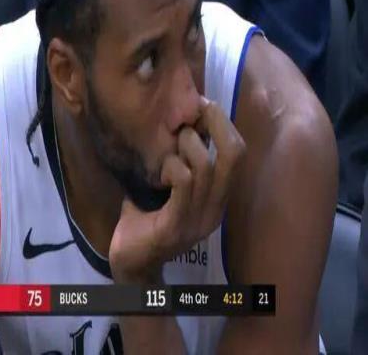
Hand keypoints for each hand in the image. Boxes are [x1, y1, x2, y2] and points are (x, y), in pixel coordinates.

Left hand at [109, 97, 245, 282]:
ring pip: (206, 167)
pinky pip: (183, 184)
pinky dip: (172, 167)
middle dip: (217, 124)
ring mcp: (198, 220)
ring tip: (171, 143)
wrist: (131, 262)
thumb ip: (175, 160)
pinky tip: (161, 169)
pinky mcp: (176, 227)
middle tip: (196, 109)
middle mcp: (214, 209)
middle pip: (233, 157)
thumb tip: (174, 123)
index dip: (224, 126)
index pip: (237, 156)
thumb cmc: (146, 217)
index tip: (204, 105)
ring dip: (186, 146)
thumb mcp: (166, 187)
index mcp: (216, 199)